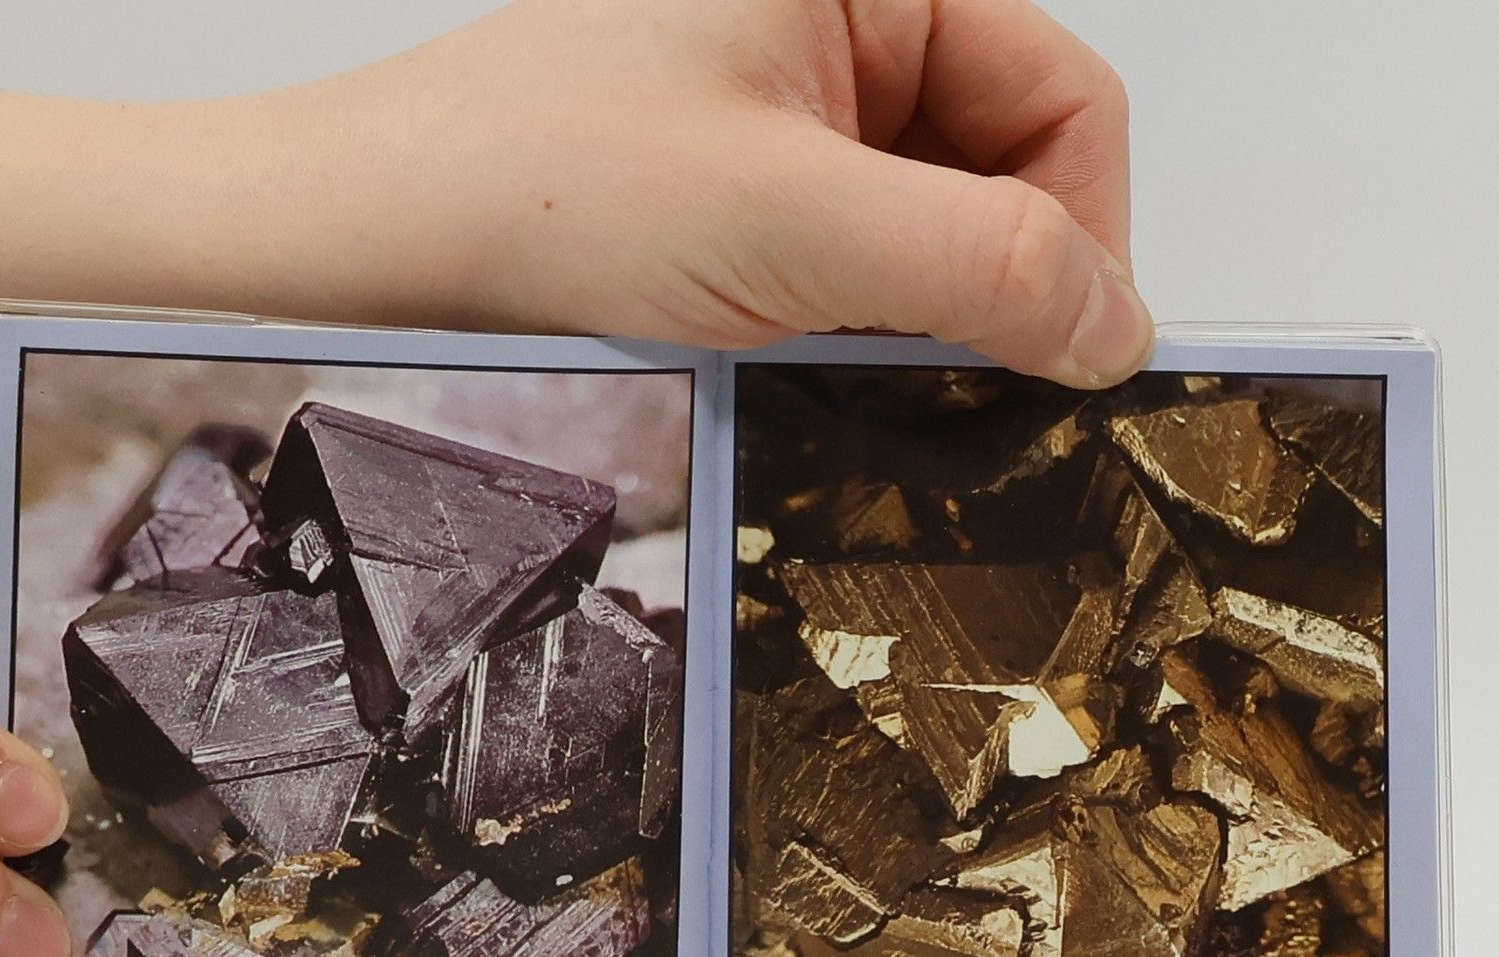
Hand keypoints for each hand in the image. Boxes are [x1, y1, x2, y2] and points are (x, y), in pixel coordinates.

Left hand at [249, 0, 1147, 385]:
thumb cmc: (541, 182)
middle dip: (996, 279)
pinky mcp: (759, 182)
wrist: (385, 233)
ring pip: (938, 222)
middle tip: (950, 379)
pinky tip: (806, 350)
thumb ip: (978, 263)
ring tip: (836, 351)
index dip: (1084, 234)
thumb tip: (1113, 319)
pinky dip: (863, 319)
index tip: (1069, 355)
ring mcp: (801, 107)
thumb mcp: (791, 224)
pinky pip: (864, 255)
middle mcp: (847, 25)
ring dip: (921, 308)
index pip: (1064, 100)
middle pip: (1011, 165)